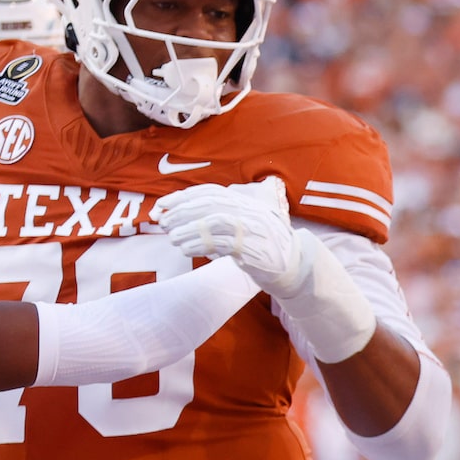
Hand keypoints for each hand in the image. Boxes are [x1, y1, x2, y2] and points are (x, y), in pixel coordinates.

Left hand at [158, 178, 306, 295]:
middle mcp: (250, 211)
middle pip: (209, 203)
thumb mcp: (246, 226)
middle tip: (162, 221)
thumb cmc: (265, 248)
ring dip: (188, 229)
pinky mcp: (253, 249)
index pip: (210, 191)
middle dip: (181, 211)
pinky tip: (186, 249)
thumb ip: (222, 217)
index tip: (162, 204)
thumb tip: (184, 217)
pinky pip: (221, 243)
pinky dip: (199, 245)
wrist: (296, 268)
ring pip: (213, 221)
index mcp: (247, 202)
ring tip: (171, 237)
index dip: (183, 196)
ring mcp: (253, 229)